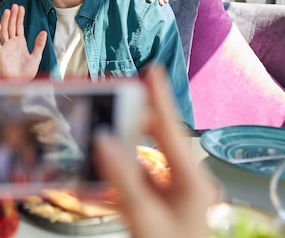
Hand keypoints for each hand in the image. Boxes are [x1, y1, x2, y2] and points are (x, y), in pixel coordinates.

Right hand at [0, 4, 46, 80]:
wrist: (20, 83)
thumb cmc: (27, 73)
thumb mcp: (36, 57)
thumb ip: (39, 44)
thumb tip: (43, 31)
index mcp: (20, 43)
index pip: (19, 27)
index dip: (19, 17)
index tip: (21, 8)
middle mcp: (11, 43)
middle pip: (11, 26)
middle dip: (13, 16)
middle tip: (14, 5)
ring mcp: (5, 48)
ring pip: (4, 31)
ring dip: (5, 21)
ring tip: (8, 11)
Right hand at [94, 67, 217, 237]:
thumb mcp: (143, 218)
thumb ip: (121, 178)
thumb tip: (103, 139)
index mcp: (191, 181)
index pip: (172, 130)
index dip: (159, 98)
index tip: (150, 70)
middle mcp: (185, 180)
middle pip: (156, 139)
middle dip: (132, 118)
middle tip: (108, 99)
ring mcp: (173, 191)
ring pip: (144, 158)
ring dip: (120, 146)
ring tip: (99, 128)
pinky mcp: (160, 201)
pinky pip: (137, 178)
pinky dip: (117, 172)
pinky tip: (97, 170)